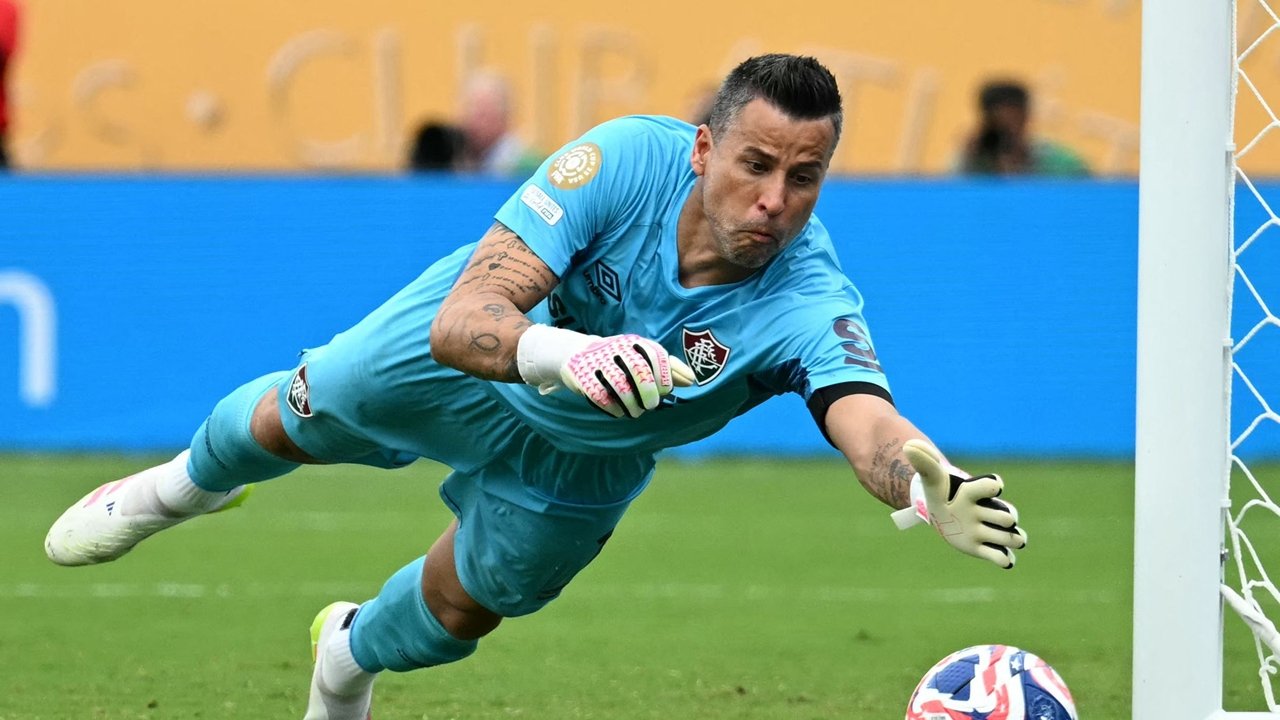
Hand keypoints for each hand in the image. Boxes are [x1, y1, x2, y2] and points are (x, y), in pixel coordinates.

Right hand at [560, 334, 694, 417]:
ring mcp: (598, 361)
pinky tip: (619, 412)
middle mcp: (617, 348)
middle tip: (651, 405)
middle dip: (648, 392)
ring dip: (631, 403)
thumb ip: (667, 368)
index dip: (663, 375)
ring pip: (620, 385)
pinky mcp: (582, 376)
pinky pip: (600, 395)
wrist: (577, 353)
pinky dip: (613, 408)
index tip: (665, 391)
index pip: (655, 355)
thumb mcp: (643, 356)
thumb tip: (692, 380)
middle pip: (638, 369)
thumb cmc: (620, 358)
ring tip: (636, 412)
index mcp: (634, 342)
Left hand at [892, 439, 1027, 568]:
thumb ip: (924, 462)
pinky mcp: (982, 548)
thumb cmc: (940, 490)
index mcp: (975, 492)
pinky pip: (1000, 556)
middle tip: (982, 517)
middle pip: (1005, 516)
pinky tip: (1004, 559)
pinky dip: (1004, 559)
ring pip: (1009, 536)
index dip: (992, 485)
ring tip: (1003, 539)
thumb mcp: (931, 477)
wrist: (941, 509)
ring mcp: (986, 530)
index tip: (995, 485)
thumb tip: (908, 446)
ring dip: (1009, 539)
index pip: (989, 486)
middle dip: (1001, 518)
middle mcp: (987, 511)